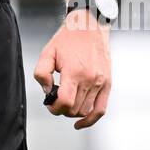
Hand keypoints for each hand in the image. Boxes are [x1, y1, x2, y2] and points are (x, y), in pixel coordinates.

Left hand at [34, 8, 110, 128]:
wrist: (89, 27)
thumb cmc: (68, 39)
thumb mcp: (48, 52)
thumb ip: (42, 73)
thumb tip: (47, 91)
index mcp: (74, 72)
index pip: (65, 102)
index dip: (54, 108)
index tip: (50, 105)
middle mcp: (89, 79)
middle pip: (75, 109)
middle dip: (61, 110)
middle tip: (55, 103)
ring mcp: (100, 82)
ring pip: (86, 111)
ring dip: (73, 113)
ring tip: (66, 104)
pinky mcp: (107, 83)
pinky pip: (101, 109)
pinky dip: (91, 119)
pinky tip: (81, 122)